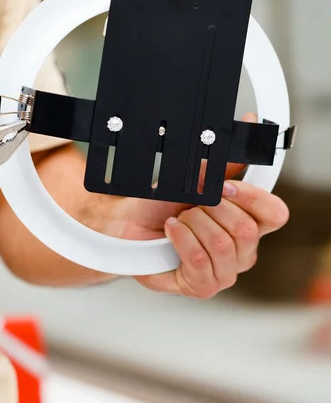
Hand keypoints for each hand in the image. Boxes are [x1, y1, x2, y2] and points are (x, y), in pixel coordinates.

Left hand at [111, 114, 289, 298]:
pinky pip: (199, 260)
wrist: (131, 222)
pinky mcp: (203, 285)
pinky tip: (171, 231)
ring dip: (192, 224)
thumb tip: (250, 121)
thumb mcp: (195, 177)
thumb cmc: (164, 202)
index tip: (225, 186)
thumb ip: (226, 160)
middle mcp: (244, 249)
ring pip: (222, 244)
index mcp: (249, 221)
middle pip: (246, 229)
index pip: (275, 214)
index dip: (252, 198)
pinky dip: (180, 238)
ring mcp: (225, 270)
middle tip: (191, 203)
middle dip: (211, 209)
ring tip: (178, 219)